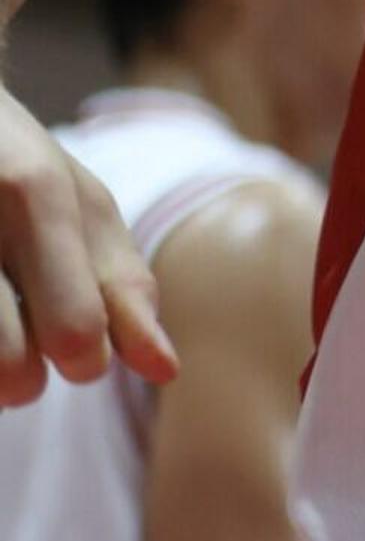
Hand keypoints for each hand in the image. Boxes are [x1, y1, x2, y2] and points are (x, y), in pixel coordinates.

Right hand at [0, 86, 172, 407]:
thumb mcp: (81, 207)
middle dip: (26, 379)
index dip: (85, 357)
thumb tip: (167, 369)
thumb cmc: (14, 169)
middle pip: (13, 370)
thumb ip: (124, 287)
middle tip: (19, 338)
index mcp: (36, 196)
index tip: (73, 339)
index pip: (75, 332)